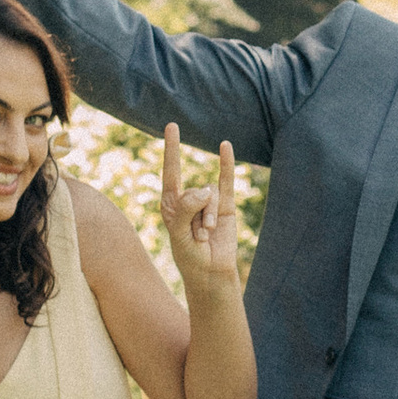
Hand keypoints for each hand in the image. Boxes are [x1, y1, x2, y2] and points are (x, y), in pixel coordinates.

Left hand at [158, 124, 240, 285]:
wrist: (210, 272)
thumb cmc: (189, 256)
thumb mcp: (178, 234)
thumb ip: (186, 209)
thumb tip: (205, 189)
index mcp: (170, 204)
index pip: (171, 171)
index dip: (171, 148)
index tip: (172, 126)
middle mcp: (189, 199)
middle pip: (194, 192)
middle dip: (196, 216)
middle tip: (195, 237)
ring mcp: (208, 201)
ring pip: (210, 195)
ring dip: (208, 218)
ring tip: (206, 236)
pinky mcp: (226, 205)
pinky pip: (226, 180)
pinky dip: (226, 164)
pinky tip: (225, 146)